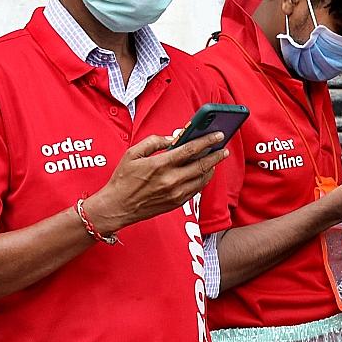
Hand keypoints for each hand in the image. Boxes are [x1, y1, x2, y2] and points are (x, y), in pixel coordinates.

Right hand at [87, 133, 228, 233]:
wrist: (117, 206)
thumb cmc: (123, 179)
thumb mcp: (133, 153)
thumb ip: (154, 142)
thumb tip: (173, 138)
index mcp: (160, 165)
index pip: (190, 150)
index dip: (206, 141)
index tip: (217, 135)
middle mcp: (170, 180)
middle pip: (201, 165)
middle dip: (216, 155)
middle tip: (223, 148)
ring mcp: (175, 193)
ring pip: (202, 178)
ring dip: (211, 167)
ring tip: (215, 159)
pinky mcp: (176, 203)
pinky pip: (196, 189)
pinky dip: (203, 179)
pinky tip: (204, 172)